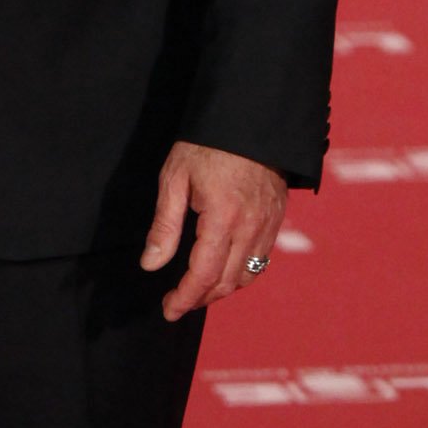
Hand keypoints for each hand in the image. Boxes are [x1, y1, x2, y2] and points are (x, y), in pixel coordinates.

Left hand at [142, 142, 287, 319]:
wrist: (251, 118)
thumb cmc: (207, 144)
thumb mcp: (174, 178)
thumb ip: (164, 226)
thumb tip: (151, 264)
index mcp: (223, 219)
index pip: (203, 275)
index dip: (184, 298)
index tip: (168, 310)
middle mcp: (250, 228)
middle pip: (226, 282)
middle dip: (200, 299)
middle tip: (177, 303)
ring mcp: (268, 225)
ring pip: (247, 275)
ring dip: (221, 289)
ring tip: (197, 291)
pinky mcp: (277, 219)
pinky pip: (261, 260)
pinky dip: (241, 273)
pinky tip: (223, 270)